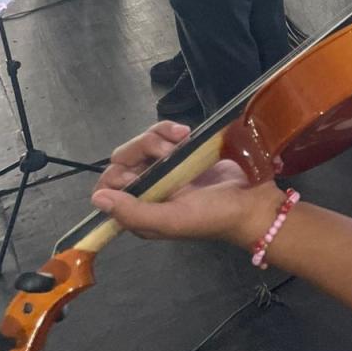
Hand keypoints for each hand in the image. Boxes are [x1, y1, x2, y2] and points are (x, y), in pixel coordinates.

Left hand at [91, 121, 277, 244]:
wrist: (253, 202)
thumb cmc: (213, 217)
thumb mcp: (172, 220)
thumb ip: (133, 213)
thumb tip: (98, 198)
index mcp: (140, 209)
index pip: (108, 186)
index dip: (117, 174)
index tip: (141, 173)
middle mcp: (149, 188)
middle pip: (125, 158)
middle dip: (144, 146)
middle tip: (170, 149)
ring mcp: (167, 168)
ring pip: (144, 142)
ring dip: (159, 135)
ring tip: (183, 137)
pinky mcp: (184, 152)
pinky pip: (165, 134)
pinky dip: (171, 130)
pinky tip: (188, 133)